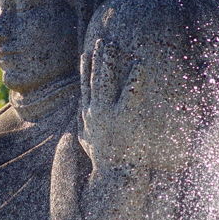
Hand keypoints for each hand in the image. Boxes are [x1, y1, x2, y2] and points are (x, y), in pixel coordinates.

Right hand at [79, 39, 168, 168]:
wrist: (112, 178)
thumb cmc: (103, 164)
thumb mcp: (87, 144)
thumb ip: (83, 128)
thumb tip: (79, 120)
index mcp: (87, 116)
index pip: (84, 87)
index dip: (85, 69)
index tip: (86, 54)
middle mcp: (94, 112)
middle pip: (93, 79)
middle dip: (97, 58)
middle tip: (101, 41)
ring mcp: (108, 113)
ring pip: (104, 80)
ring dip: (108, 60)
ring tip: (113, 44)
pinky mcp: (124, 117)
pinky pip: (129, 91)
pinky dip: (133, 76)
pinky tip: (138, 63)